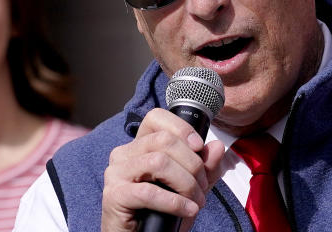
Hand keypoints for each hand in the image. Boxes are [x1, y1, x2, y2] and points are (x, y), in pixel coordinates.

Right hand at [101, 108, 225, 231]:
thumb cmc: (161, 214)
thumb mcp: (190, 187)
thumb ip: (205, 167)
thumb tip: (217, 147)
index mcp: (139, 146)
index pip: (156, 117)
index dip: (181, 128)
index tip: (199, 147)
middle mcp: (123, 154)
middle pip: (164, 140)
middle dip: (192, 164)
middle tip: (203, 187)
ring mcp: (116, 173)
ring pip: (159, 162)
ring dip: (186, 183)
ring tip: (196, 201)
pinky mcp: (114, 195)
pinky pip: (149, 191)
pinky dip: (175, 202)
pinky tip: (188, 210)